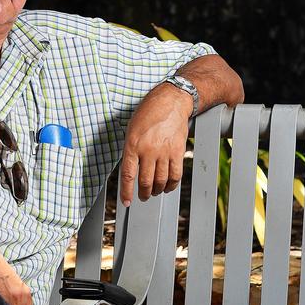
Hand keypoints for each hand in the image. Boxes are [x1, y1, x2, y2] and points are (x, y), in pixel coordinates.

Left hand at [120, 82, 191, 203]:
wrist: (171, 101)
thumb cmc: (149, 113)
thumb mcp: (132, 129)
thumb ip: (130, 149)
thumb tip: (131, 169)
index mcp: (132, 145)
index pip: (128, 175)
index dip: (126, 192)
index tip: (126, 202)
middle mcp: (148, 150)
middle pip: (145, 181)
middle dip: (143, 193)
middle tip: (143, 197)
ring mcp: (164, 152)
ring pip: (160, 181)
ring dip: (157, 190)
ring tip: (154, 192)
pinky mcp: (178, 152)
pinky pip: (175, 175)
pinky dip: (171, 184)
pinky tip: (168, 186)